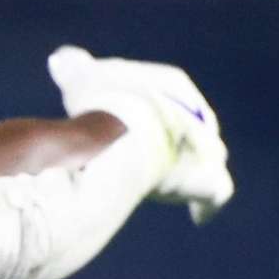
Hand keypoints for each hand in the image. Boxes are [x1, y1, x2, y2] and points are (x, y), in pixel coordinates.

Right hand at [48, 47, 232, 221]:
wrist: (123, 137)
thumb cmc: (100, 105)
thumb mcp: (82, 80)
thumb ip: (76, 71)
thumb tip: (64, 61)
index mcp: (173, 84)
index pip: (163, 91)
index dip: (143, 104)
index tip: (124, 116)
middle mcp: (197, 114)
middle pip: (188, 125)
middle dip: (172, 135)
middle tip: (147, 149)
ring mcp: (206, 148)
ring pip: (205, 158)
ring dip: (187, 167)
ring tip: (166, 179)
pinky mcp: (208, 180)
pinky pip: (214, 193)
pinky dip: (205, 205)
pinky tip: (199, 216)